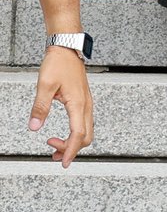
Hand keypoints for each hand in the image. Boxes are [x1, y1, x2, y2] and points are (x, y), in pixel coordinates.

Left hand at [31, 47, 92, 166]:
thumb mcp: (45, 85)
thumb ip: (40, 107)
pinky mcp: (84, 101)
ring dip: (73, 142)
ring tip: (54, 146)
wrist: (67, 49)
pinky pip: (84, 123)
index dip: (70, 150)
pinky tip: (63, 133)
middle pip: (86, 136)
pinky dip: (75, 133)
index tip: (62, 162)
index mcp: (78, 103)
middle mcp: (86, 105)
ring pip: (87, 130)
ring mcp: (86, 103)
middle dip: (71, 149)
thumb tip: (34, 127)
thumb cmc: (59, 64)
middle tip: (52, 153)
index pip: (78, 134)